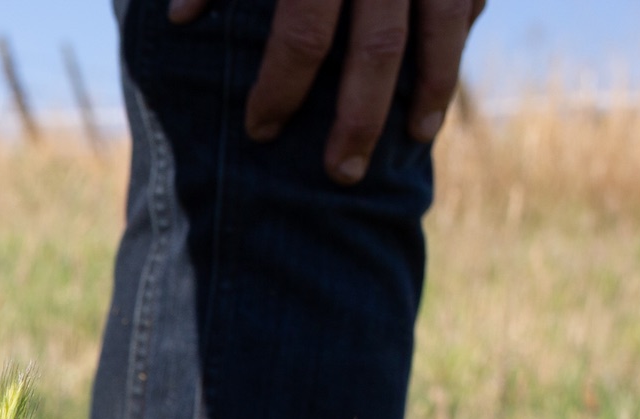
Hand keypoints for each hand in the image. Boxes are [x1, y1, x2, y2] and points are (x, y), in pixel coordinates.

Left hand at [170, 0, 483, 183]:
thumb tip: (181, 21)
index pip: (304, 31)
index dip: (281, 87)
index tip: (259, 132)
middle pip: (378, 45)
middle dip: (358, 117)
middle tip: (339, 177)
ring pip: (442, 25)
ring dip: (431, 89)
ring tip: (412, 141)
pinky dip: (458, 36)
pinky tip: (440, 78)